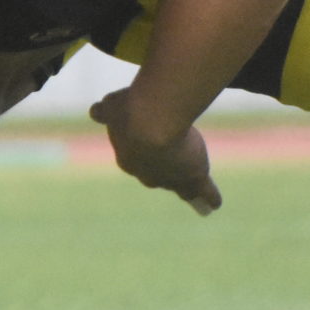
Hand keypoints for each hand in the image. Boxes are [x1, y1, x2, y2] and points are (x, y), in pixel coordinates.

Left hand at [89, 88, 220, 216]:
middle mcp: (147, 173)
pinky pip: (203, 191)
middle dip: (162, 170)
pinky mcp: (194, 177)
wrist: (149, 122)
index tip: (148, 142)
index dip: (143, 149)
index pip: (137, 158)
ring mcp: (171, 178)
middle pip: (155, 175)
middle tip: (171, 167)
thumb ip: (106, 110)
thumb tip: (96, 111)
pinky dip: (210, 197)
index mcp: (128, 158)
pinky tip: (214, 204)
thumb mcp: (113, 106)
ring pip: (179, 187)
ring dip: (186, 190)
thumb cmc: (130, 109)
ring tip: (192, 195)